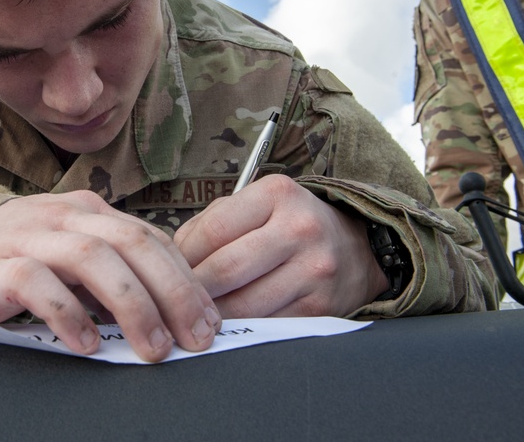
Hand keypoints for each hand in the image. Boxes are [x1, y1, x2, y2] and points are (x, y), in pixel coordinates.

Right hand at [0, 190, 221, 361]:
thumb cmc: (27, 261)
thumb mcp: (77, 258)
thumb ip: (118, 274)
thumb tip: (177, 314)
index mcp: (89, 212)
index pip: (150, 238)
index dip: (186, 279)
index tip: (209, 321)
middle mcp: (62, 216)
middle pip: (130, 242)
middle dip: (172, 291)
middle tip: (194, 337)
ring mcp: (27, 236)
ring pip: (90, 256)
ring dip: (131, 304)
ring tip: (152, 346)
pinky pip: (36, 282)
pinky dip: (67, 313)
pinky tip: (86, 344)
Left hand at [174, 175, 388, 317]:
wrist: (357, 247)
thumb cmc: (290, 224)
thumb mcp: (256, 205)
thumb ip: (210, 223)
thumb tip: (171, 257)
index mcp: (277, 195)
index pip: (212, 230)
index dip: (182, 256)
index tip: (167, 270)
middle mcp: (299, 229)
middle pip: (226, 270)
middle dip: (192, 289)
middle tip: (171, 299)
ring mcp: (314, 270)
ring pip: (245, 304)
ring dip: (213, 314)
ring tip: (194, 314)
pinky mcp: (321, 307)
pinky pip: (268, 324)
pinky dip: (242, 328)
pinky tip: (227, 325)